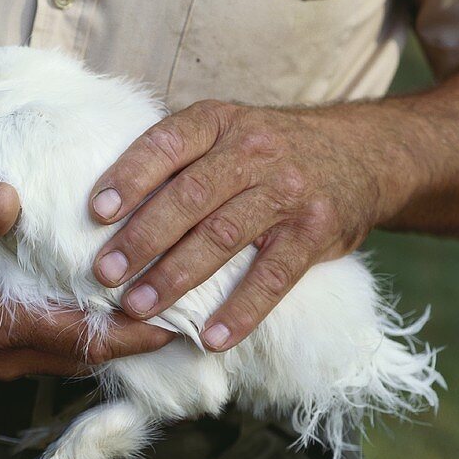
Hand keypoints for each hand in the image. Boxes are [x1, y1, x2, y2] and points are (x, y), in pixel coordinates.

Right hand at [0, 182, 171, 378]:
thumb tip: (7, 198)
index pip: (85, 341)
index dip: (136, 333)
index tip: (183, 319)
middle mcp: (1, 351)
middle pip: (85, 355)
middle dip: (134, 341)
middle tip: (184, 315)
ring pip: (65, 354)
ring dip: (108, 338)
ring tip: (152, 310)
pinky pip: (45, 345)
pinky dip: (78, 331)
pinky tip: (95, 305)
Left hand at [88, 99, 407, 350]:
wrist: (363, 152)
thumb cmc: (269, 149)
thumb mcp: (226, 131)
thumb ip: (178, 159)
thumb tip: (104, 206)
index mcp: (218, 121)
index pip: (167, 144)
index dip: (130, 177)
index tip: (96, 212)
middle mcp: (253, 151)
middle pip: (189, 197)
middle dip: (142, 238)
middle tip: (105, 273)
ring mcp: (286, 191)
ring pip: (223, 236)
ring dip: (176, 276)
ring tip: (138, 306)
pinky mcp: (314, 231)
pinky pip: (273, 276)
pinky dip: (241, 310)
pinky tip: (211, 337)